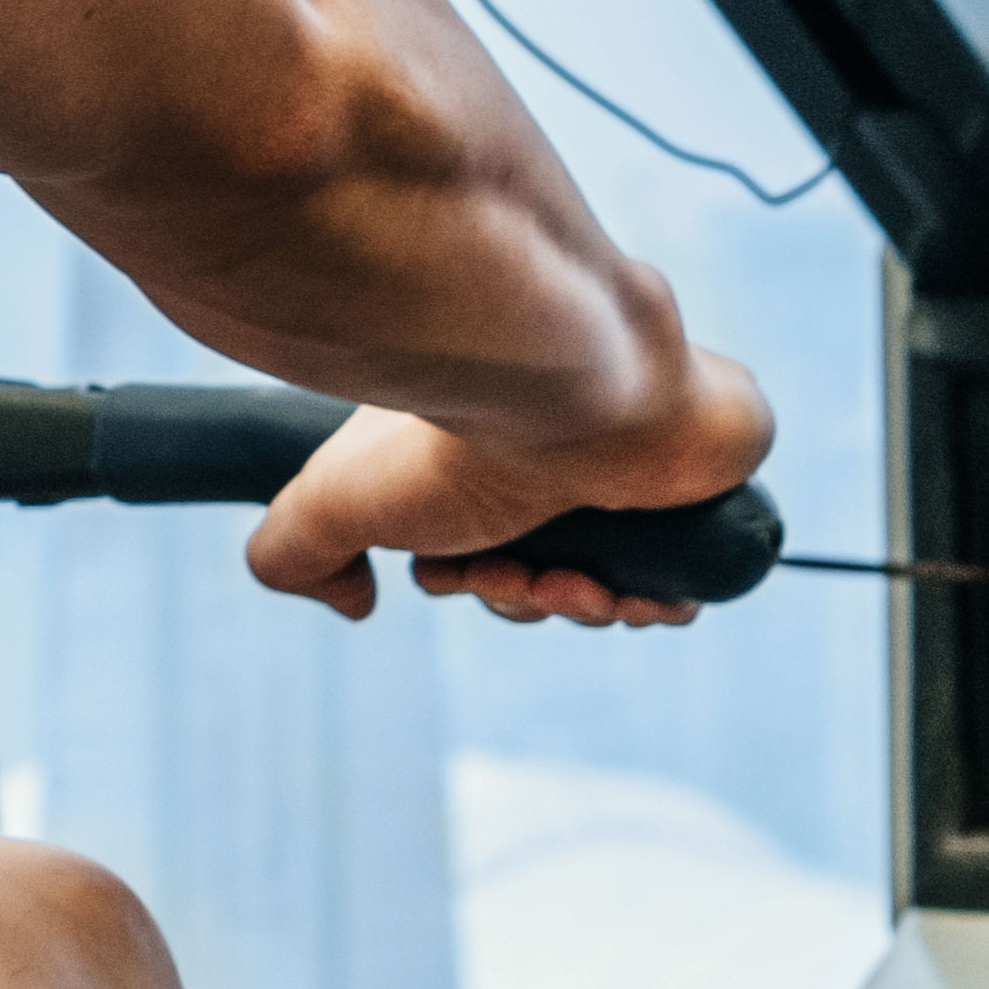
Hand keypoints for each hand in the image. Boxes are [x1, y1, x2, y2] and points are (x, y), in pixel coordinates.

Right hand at [244, 353, 775, 628]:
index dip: (464, 580)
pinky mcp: (693, 481)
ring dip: (578, 604)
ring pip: (607, 584)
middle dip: (521, 597)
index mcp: (475, 446)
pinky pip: (681, 579)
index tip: (454, 570)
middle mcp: (548, 450)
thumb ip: (295, 557)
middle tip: (515, 572)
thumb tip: (356, 604)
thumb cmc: (448, 437)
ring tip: (573, 575)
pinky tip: (627, 585)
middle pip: (539, 573)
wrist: (565, 384)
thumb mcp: (329, 502)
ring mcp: (624, 463)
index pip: (474, 545)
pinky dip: (652, 601)